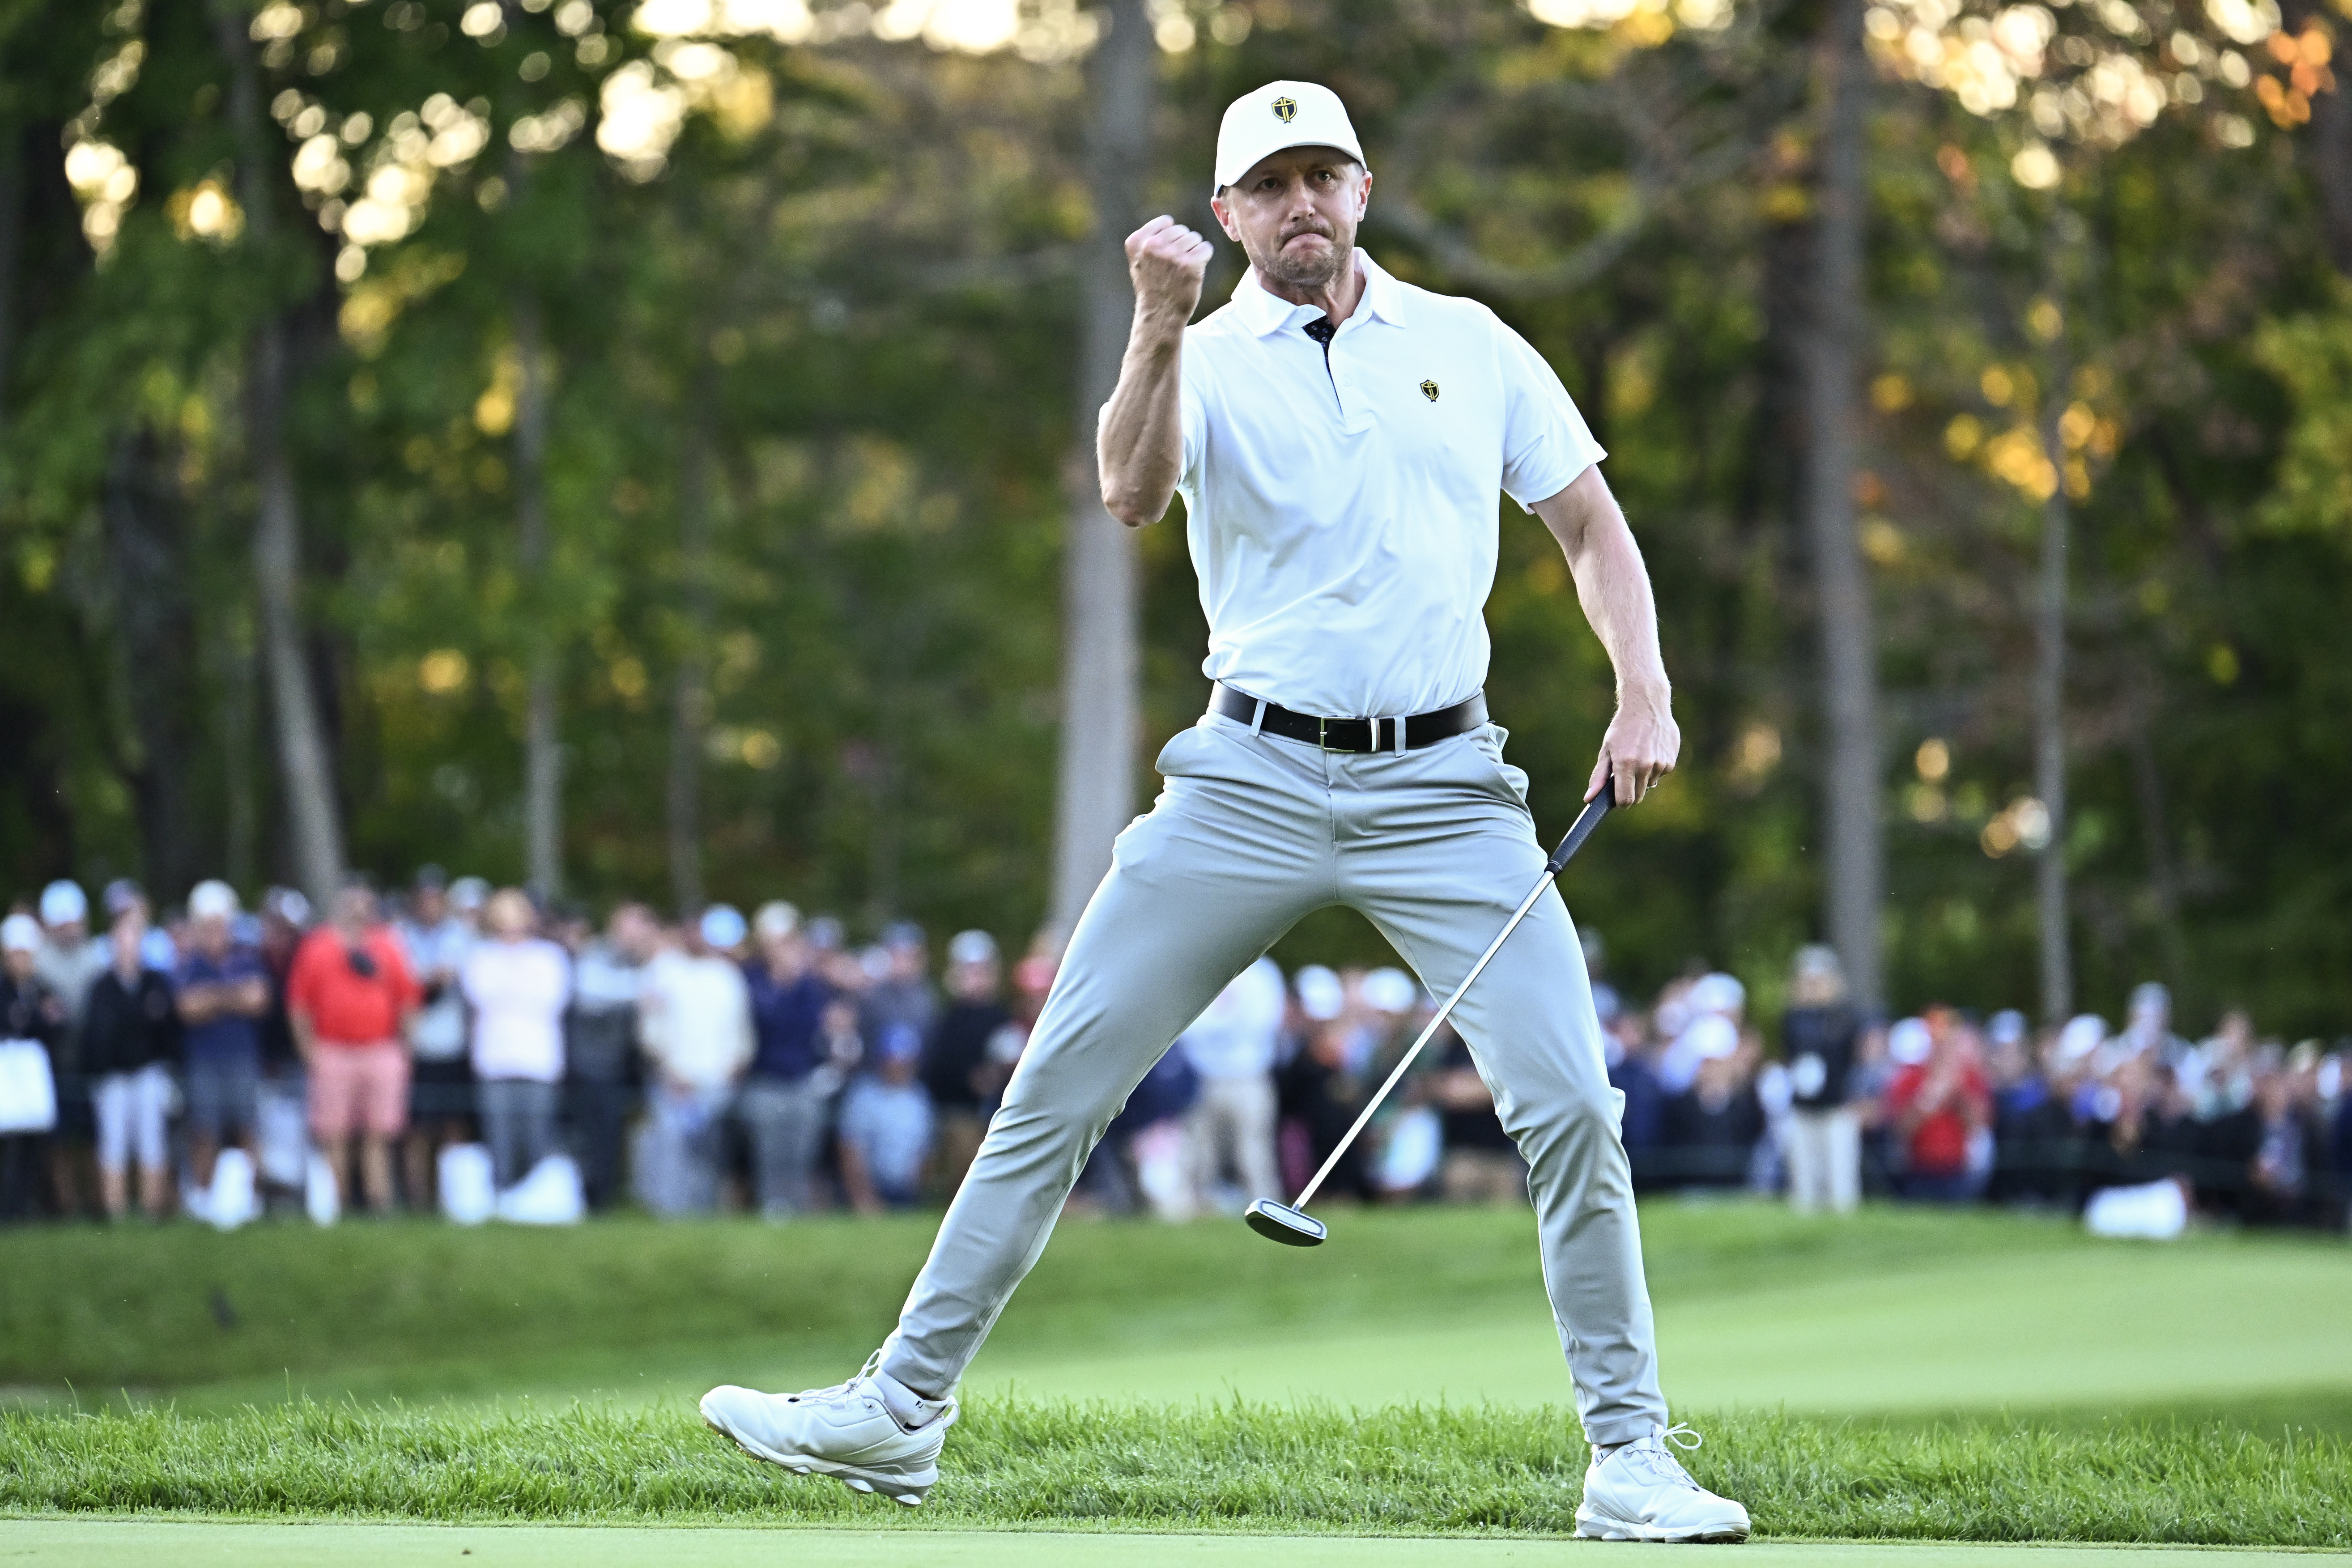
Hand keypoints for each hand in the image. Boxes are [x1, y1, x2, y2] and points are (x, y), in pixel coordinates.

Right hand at [1125, 215, 1210, 323]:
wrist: (1160, 314)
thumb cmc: (1153, 286)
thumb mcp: (1140, 260)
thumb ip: (1149, 239)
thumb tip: (1170, 221)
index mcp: (1137, 242)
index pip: (1165, 221)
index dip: (1170, 236)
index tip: (1165, 253)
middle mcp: (1152, 246)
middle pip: (1181, 229)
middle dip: (1183, 244)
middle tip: (1175, 265)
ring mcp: (1171, 255)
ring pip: (1194, 238)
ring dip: (1193, 251)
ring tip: (1183, 269)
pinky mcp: (1190, 265)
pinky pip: (1206, 248)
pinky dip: (1204, 258)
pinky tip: (1194, 271)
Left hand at [1586, 687, 1678, 804]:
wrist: (1646, 705)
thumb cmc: (1622, 728)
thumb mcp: (1606, 750)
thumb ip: (1599, 776)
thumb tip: (1589, 799)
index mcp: (1626, 764)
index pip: (1626, 800)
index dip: (1620, 803)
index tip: (1617, 799)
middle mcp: (1645, 766)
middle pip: (1638, 796)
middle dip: (1631, 791)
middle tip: (1625, 774)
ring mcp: (1660, 764)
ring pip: (1650, 784)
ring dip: (1643, 777)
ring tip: (1638, 755)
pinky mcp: (1671, 761)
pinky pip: (1660, 774)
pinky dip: (1655, 768)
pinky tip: (1650, 751)